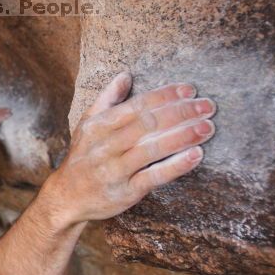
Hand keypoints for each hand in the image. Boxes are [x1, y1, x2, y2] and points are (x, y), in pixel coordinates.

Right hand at [45, 71, 215, 224]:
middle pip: (148, 124)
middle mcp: (106, 145)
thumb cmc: (82, 158)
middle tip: (208, 106)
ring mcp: (115, 169)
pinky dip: (175, 166)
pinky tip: (196, 155)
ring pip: (152, 148)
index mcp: (99, 126)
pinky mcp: (125, 192)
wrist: (66, 198)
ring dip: (183, 136)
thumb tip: (125, 76)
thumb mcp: (86, 125)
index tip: (189, 90)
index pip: (137, 105)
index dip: (165, 96)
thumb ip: (107, 100)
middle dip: (181, 113)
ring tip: (208, 127)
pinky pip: (153, 177)